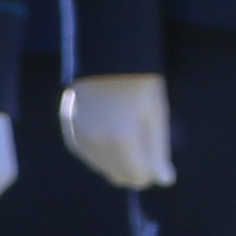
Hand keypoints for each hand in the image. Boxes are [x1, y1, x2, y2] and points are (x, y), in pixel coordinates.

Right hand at [61, 73, 174, 188]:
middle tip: (145, 141)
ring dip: (117, 159)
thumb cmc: (140, 82)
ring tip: (128, 128)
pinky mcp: (70, 132)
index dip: (152, 170)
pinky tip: (112, 130)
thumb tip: (165, 181)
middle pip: (119, 176)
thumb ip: (158, 152)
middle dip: (135, 166)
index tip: (158, 155)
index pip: (139, 177)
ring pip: (102, 167)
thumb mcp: (156, 114)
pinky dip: (101, 150)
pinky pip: (88, 154)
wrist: (107, 54)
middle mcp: (97, 145)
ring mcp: (80, 139)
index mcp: (123, 141)